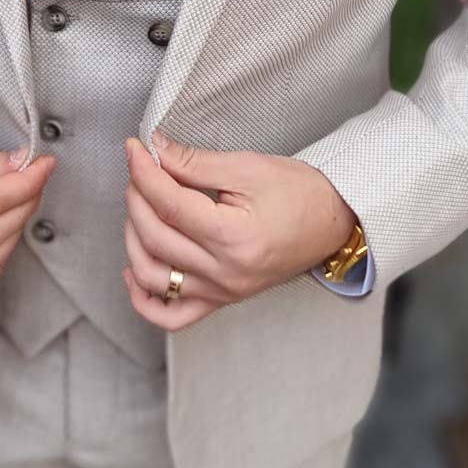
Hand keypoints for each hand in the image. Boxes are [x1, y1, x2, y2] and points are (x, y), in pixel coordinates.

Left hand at [121, 129, 357, 329]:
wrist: (333, 221)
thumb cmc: (300, 193)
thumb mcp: (248, 167)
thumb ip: (195, 162)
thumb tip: (156, 151)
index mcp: (234, 237)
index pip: (169, 204)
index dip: (144, 173)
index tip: (135, 150)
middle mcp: (226, 273)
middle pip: (155, 237)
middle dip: (137, 197)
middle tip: (140, 170)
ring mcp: (222, 292)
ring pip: (154, 277)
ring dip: (133, 239)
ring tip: (139, 207)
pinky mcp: (221, 300)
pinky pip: (172, 316)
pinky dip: (144, 299)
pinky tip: (134, 270)